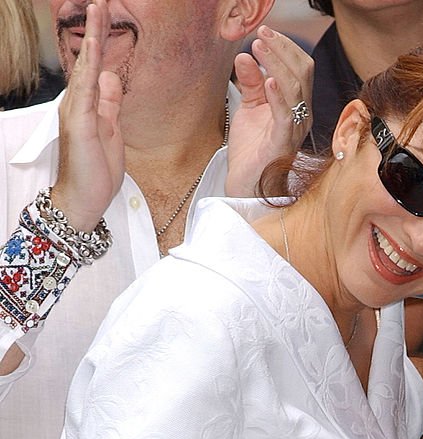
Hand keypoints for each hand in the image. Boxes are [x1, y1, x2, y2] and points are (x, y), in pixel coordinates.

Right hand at [51, 0, 123, 231]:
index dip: (101, 40)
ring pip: (85, 68)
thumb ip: (110, 104)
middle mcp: (77, 103)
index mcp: (87, 105)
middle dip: (95, 29)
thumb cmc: (96, 170)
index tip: (106, 15)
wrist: (83, 200)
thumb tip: (111, 78)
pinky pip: (85, 92)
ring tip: (98, 10)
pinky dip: (90, 70)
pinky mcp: (80, 124)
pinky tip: (95, 52)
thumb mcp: (111, 131)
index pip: (94, 66)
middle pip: (88, 59)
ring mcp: (76, 112)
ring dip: (93, 40)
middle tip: (100, 0)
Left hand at [226, 27, 313, 196]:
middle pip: (302, 72)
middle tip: (262, 34)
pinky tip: (266, 79)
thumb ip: (250, 83)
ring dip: (275, 64)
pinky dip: (277, 95)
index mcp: (296, 105)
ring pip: (295, 88)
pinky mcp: (283, 142)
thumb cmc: (252, 151)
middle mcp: (301, 115)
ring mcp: (294, 129)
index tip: (264, 32)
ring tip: (258, 48)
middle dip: (282, 48)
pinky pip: (285, 115)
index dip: (285, 47)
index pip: (301, 68)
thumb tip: (244, 56)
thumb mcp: (249, 108)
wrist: (247, 184)